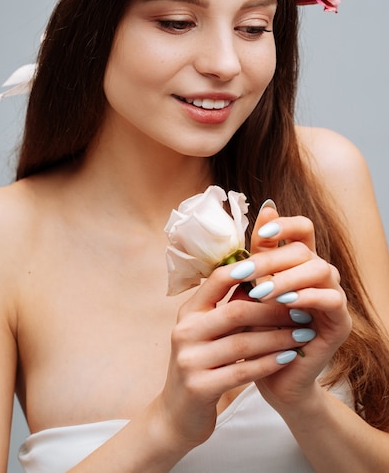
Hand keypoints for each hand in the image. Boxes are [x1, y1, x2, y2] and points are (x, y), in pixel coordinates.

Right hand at [160, 210, 317, 446]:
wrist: (178, 414)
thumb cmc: (203, 365)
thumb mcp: (210, 332)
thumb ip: (230, 307)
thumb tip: (264, 276)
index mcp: (188, 312)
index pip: (218, 279)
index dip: (250, 272)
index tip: (283, 273)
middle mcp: (184, 331)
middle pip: (235, 311)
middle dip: (273, 311)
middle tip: (303, 310)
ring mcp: (189, 360)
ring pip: (243, 343)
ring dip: (278, 338)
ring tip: (304, 335)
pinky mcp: (199, 387)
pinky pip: (242, 371)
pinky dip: (269, 363)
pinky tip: (289, 358)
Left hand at [246, 206, 351, 413]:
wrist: (270, 376)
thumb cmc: (258, 330)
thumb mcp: (252, 288)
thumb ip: (257, 254)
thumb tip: (263, 210)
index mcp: (299, 264)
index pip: (303, 229)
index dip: (286, 224)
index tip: (263, 233)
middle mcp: (320, 276)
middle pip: (306, 249)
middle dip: (272, 259)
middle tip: (246, 273)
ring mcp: (333, 298)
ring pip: (321, 269)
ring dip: (288, 278)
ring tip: (262, 292)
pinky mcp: (340, 322)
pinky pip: (332, 300)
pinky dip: (308, 298)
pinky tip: (287, 303)